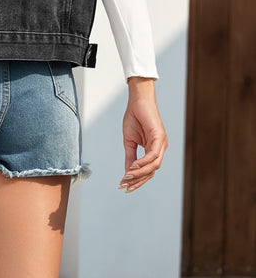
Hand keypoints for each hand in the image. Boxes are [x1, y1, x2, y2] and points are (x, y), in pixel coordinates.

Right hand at [119, 77, 167, 192]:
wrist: (137, 100)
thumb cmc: (134, 117)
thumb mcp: (129, 141)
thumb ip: (130, 157)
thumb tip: (127, 172)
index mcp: (154, 150)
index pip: (148, 170)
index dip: (137, 180)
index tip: (124, 185)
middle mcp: (160, 148)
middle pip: (152, 171)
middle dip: (138, 181)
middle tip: (125, 186)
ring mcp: (161, 143)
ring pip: (153, 166)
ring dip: (139, 173)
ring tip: (127, 177)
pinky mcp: (159, 137)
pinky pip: (152, 155)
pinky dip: (143, 162)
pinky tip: (133, 166)